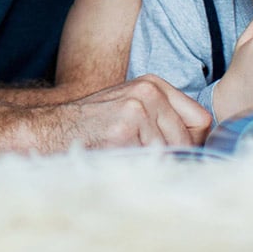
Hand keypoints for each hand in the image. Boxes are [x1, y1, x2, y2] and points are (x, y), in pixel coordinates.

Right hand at [58, 75, 210, 149]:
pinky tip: (117, 157)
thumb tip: (202, 145)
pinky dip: (138, 168)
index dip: (192, 142)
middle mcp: (149, 91)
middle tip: (143, 158)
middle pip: (188, 139)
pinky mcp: (125, 126)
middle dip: (172, 157)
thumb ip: (165, 119)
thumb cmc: (94, 126)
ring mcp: (138, 107)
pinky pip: (150, 160)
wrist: (50, 130)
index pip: (201, 119)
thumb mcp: (132, 110)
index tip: (176, 153)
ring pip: (169, 152)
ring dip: (151, 164)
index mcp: (154, 84)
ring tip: (125, 155)